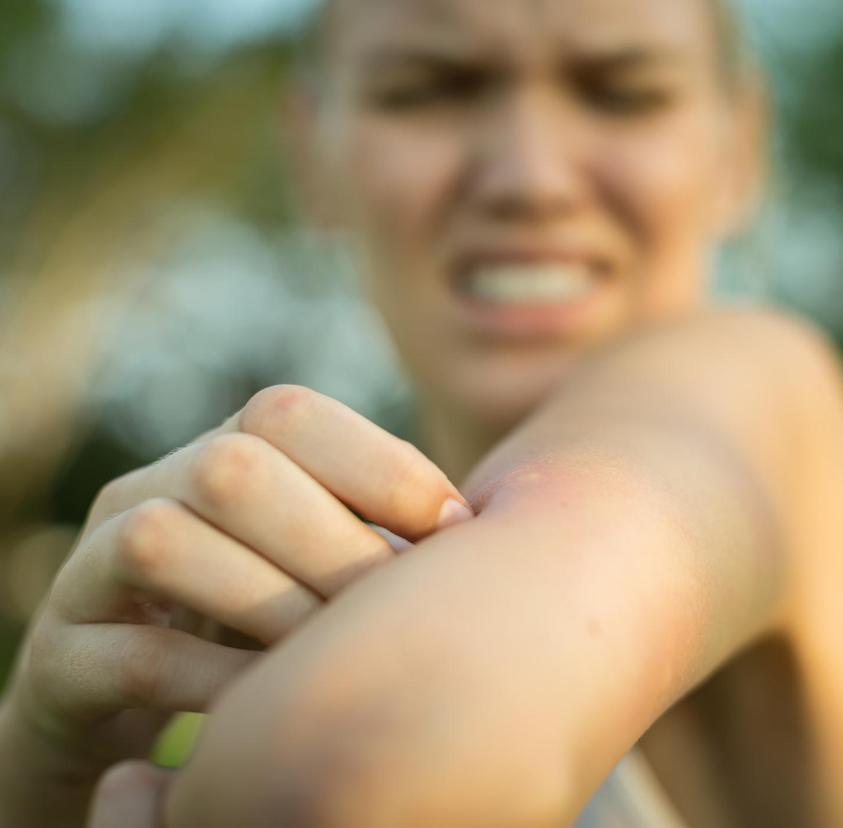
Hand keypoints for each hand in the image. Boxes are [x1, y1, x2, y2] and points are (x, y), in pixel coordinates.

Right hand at [1, 385, 472, 822]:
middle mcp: (151, 490)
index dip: (378, 463)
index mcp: (222, 454)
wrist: (138, 699)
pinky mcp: (59, 655)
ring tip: (330, 659)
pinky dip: (213, 681)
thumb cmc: (259, 622)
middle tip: (394, 609)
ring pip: (165, 541)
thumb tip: (483, 530)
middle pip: (231, 467)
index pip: (288, 413)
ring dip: (270, 604)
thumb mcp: (318, 565)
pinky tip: (269, 710)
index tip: (453, 529)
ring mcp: (92, 568)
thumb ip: (378, 533)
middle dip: (332, 540)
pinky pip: (130, 654)